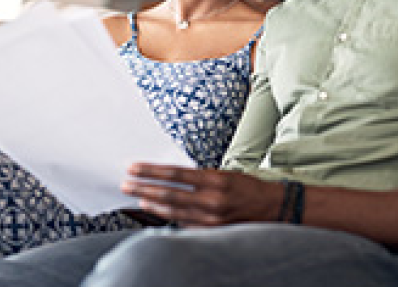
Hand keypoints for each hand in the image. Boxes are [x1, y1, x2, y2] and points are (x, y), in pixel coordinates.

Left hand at [121, 163, 282, 226]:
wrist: (272, 208)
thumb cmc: (248, 187)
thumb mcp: (225, 173)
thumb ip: (200, 176)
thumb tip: (172, 177)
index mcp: (215, 180)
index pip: (175, 174)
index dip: (151, 171)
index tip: (134, 167)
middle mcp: (211, 200)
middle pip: (168, 194)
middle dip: (143, 188)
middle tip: (125, 184)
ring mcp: (210, 219)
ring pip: (172, 211)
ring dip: (151, 203)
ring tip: (137, 197)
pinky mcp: (211, 231)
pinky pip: (183, 223)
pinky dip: (168, 216)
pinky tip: (157, 210)